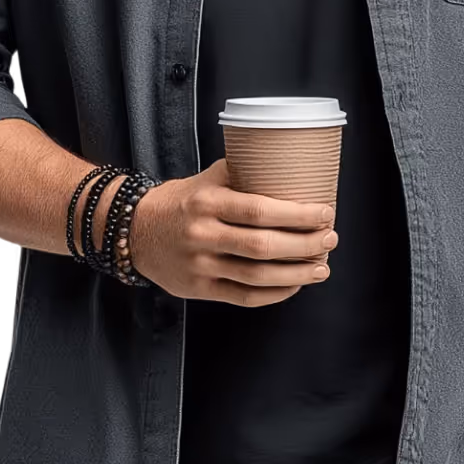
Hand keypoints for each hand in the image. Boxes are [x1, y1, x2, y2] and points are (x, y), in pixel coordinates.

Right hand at [124, 157, 337, 305]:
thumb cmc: (182, 200)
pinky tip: (294, 285)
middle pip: (263, 246)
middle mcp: (203, 235)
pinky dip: (273, 294)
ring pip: (256, 276)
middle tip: (330, 239)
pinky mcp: (198, 290)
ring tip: (322, 268)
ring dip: (296, 275)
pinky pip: (242, 297)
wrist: (133, 230)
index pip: (260, 211)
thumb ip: (245, 172)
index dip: (297, 215)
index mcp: (208, 202)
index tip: (325, 213)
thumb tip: (293, 166)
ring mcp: (199, 266)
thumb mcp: (208, 179)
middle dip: (304, 245)